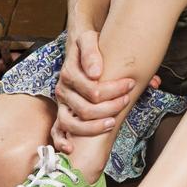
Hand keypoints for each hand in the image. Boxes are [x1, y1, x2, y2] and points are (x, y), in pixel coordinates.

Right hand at [52, 28, 160, 153]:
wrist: (78, 47)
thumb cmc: (87, 44)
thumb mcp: (89, 39)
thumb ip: (92, 52)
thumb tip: (96, 73)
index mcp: (69, 73)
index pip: (92, 89)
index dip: (113, 89)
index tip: (130, 84)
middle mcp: (63, 90)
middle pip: (84, 109)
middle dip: (109, 107)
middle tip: (126, 100)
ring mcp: (61, 104)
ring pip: (71, 124)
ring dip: (93, 127)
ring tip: (113, 122)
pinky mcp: (62, 112)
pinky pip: (56, 131)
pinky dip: (61, 141)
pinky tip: (71, 147)